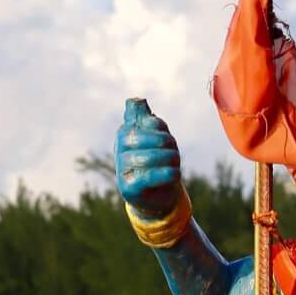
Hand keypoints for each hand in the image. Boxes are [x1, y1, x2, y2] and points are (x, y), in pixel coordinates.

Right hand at [117, 98, 183, 217]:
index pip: (150, 123)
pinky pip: (149, 176)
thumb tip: (135, 100)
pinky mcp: (127, 187)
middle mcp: (120, 149)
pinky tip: (173, 174)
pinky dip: (167, 174)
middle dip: (169, 145)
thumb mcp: (153, 137)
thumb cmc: (156, 161)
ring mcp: (121, 168)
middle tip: (175, 153)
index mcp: (126, 133)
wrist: (156, 194)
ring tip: (174, 164)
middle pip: (149, 139)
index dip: (163, 130)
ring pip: (151, 157)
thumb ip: (143, 118)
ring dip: (170, 160)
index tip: (167, 139)